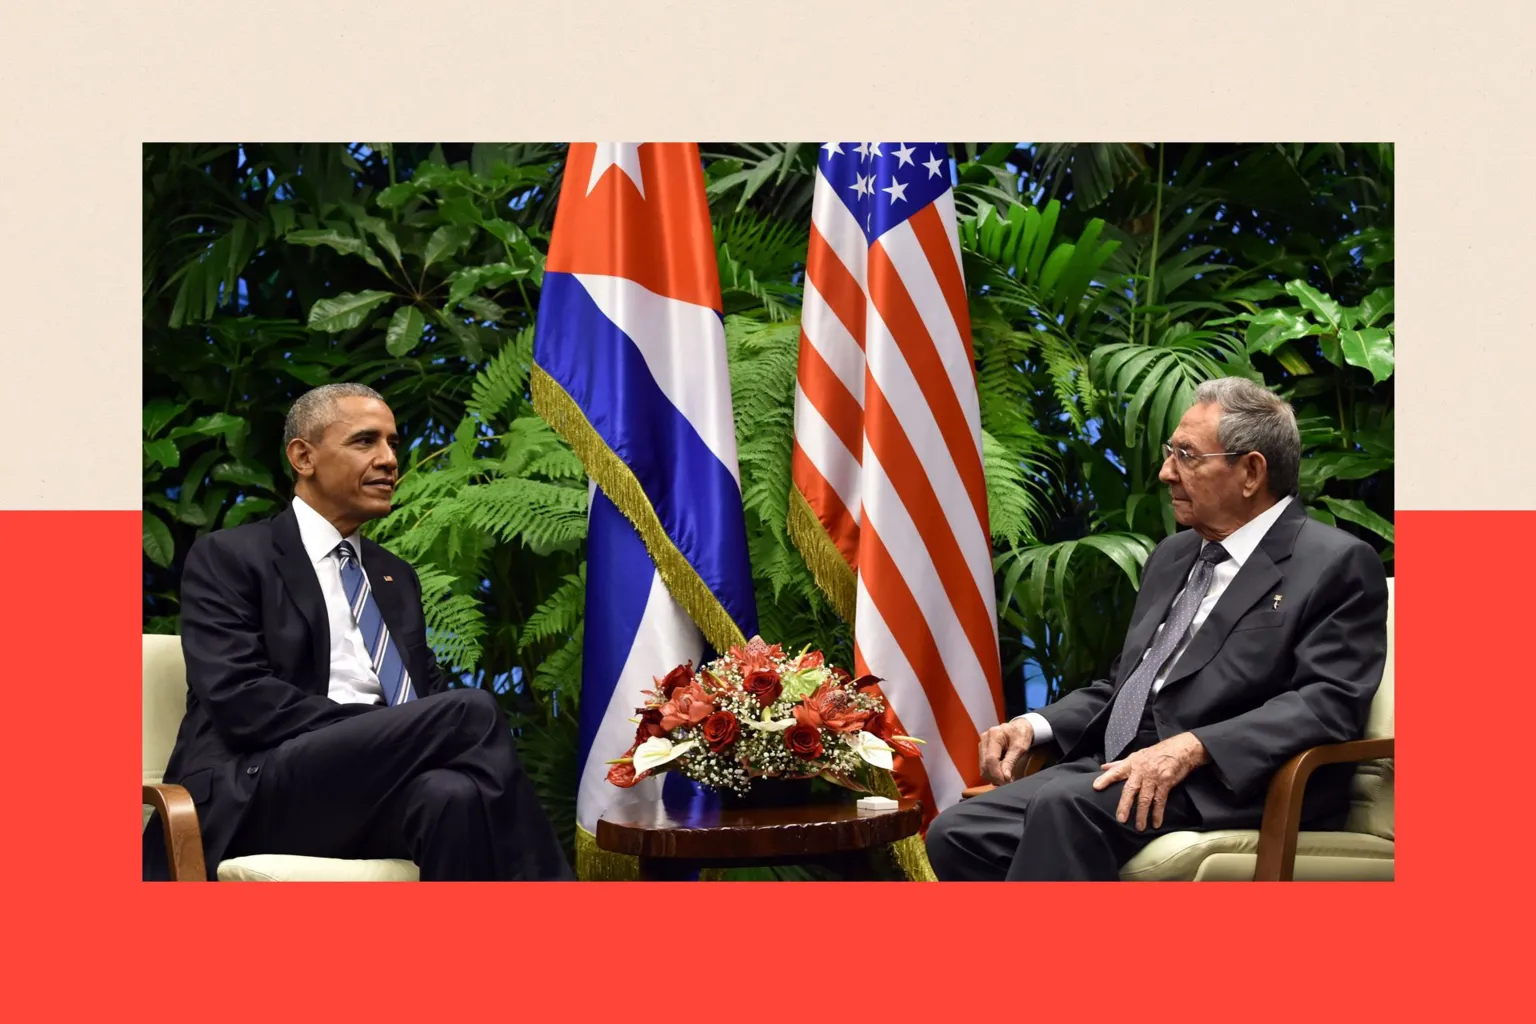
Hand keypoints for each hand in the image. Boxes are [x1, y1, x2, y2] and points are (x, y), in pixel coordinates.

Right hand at [978, 718, 1034, 784]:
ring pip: (982, 767)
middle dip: (995, 777)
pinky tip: (1002, 773)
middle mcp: (984, 738)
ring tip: (1007, 778)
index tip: (1006, 782)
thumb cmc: (1021, 735)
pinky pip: (984, 766)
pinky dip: (992, 773)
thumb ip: (1011, 761)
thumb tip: (1005, 777)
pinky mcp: (982, 750)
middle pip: (984, 764)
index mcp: (994, 735)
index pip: (991, 759)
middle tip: (1008, 782)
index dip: (997, 773)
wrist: (1018, 728)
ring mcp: (982, 744)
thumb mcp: (1021, 747)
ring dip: (993, 776)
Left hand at [1091, 732, 1208, 830]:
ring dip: (1142, 814)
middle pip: (1131, 789)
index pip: (1116, 771)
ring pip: (1146, 798)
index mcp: (1131, 763)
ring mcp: (1154, 778)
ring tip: (1139, 827)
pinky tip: (1156, 823)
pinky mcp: (1166, 783)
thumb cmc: (1155, 753)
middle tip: (1120, 819)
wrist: (1179, 749)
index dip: (1106, 778)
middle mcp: (1141, 771)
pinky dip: (1158, 813)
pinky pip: (1160, 800)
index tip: (1096, 787)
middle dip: (1125, 804)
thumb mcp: (1136, 755)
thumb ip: (1119, 764)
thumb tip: (1103, 767)